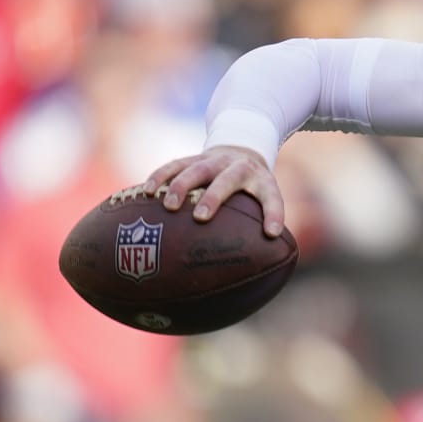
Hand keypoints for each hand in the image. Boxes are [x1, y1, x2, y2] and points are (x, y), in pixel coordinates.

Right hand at [143, 145, 284, 237]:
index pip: (272, 198)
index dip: (274, 214)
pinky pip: (175, 164)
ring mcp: (215, 160)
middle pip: (226, 180)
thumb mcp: (264, 200)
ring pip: (197, 169)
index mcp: (262, 182)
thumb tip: (260, 271)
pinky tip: (147, 192)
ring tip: (169, 206)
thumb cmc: (253, 189)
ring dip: (181, 186)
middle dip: (213, 197)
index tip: (272, 233)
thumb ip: (261, 227)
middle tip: (200, 217)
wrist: (243, 150)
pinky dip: (161, 176)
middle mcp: (239, 167)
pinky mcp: (195, 157)